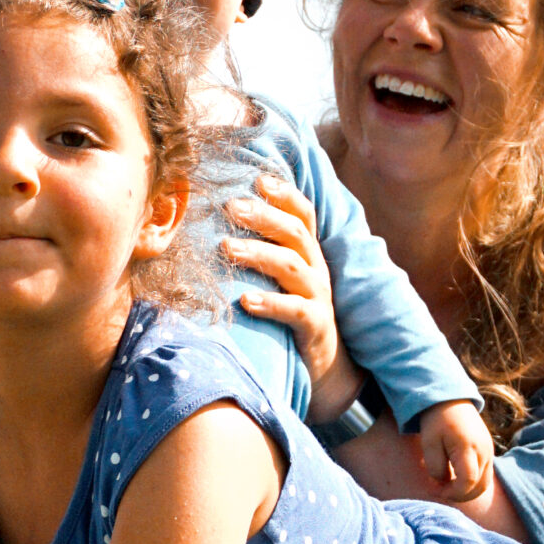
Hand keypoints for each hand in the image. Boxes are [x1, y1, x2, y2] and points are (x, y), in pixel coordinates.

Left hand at [223, 174, 347, 403]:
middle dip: (263, 216)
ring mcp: (318, 297)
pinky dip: (271, 304)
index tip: (257, 179)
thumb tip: (219, 219)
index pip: (303, 213)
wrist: (323, 364)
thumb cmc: (290, 312)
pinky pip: (295, 311)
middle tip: (230, 206)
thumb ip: (263, 249)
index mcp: (308, 252)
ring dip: (258, 254)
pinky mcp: (314, 327)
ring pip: (291, 267)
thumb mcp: (281, 277)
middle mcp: (316, 269)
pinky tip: (246, 300)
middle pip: (295, 233)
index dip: (284, 194)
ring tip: (226, 248)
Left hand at [416, 400, 492, 502]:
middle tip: (442, 491)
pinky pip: (485, 475)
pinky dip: (472, 483)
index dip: (454, 493)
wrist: (452, 400)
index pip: (468, 481)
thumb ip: (435, 467)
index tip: (438, 490)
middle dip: (460, 496)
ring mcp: (489, 452)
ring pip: (484, 484)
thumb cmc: (437, 421)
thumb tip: (443, 483)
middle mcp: (484, 451)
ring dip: (467, 491)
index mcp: (467, 447)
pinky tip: (456, 478)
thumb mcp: (429, 443)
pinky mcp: (489, 452)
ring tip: (448, 486)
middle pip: (479, 487)